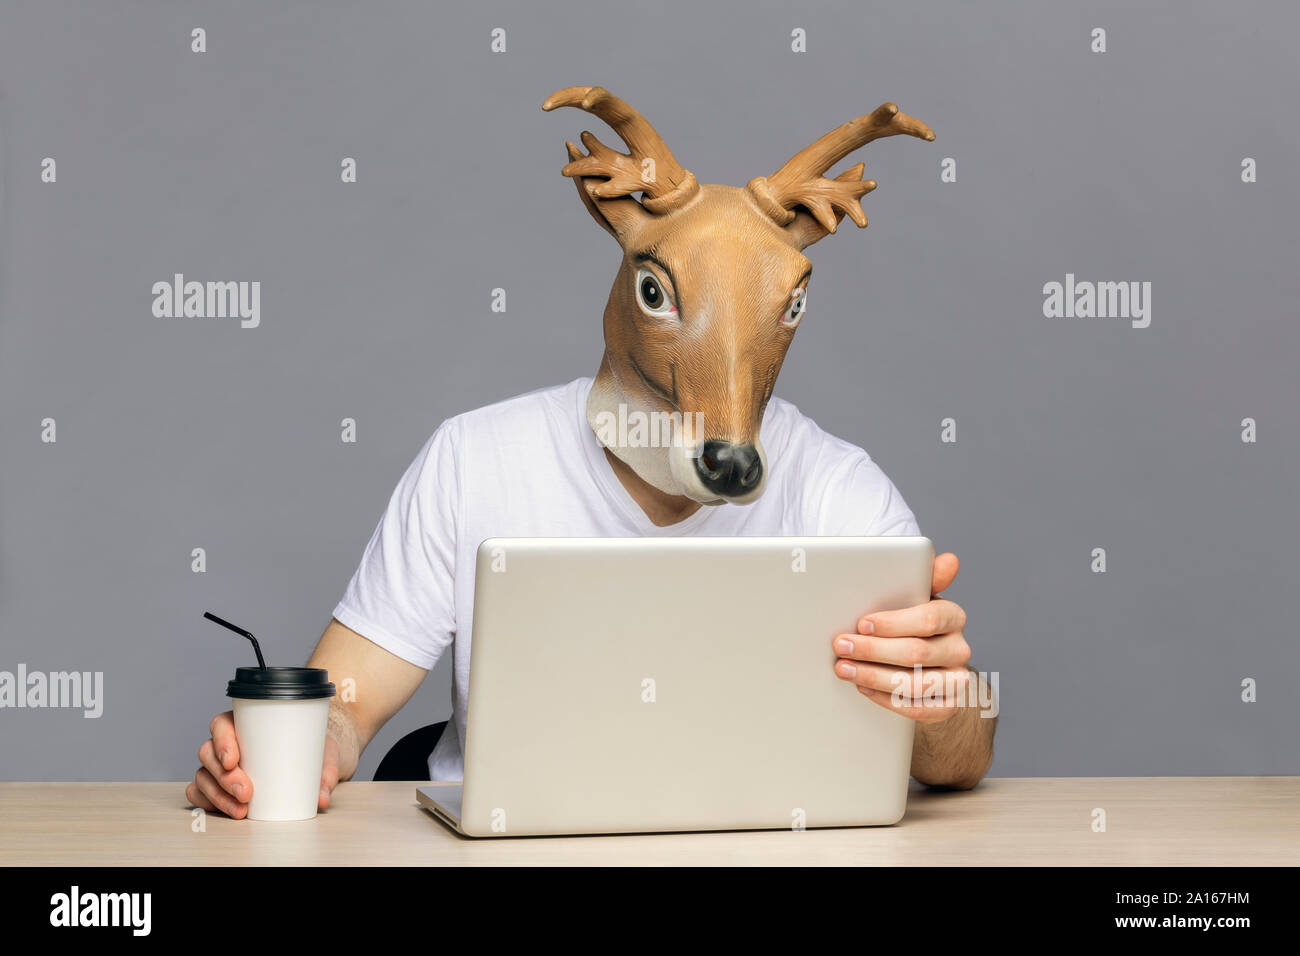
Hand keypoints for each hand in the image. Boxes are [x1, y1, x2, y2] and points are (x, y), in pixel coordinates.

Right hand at [185, 710, 339, 817]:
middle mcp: (227, 742)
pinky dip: (209, 803)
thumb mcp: (322, 752)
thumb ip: (325, 773)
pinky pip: (201, 793)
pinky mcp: (219, 785)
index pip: (221, 725)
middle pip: (209, 754)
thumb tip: (322, 798)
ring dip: (218, 795)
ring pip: (204, 776)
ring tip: (241, 810)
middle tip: (246, 792)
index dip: (222, 741)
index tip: (233, 760)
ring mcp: (220, 765)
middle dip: (224, 776)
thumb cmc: (311, 746)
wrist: (313, 758)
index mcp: (245, 722)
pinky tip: (227, 810)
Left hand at [831, 552, 971, 722]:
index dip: (893, 623)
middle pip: (916, 653)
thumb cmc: (908, 621)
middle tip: (841, 645)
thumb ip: (924, 576)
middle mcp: (960, 649)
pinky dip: (885, 698)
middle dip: (873, 650)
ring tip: (844, 668)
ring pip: (915, 684)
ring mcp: (956, 680)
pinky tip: (862, 686)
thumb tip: (949, 560)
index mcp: (953, 617)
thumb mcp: (912, 596)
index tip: (862, 622)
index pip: (929, 619)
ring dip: (873, 675)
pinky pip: (916, 709)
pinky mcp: (947, 706)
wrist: (924, 661)